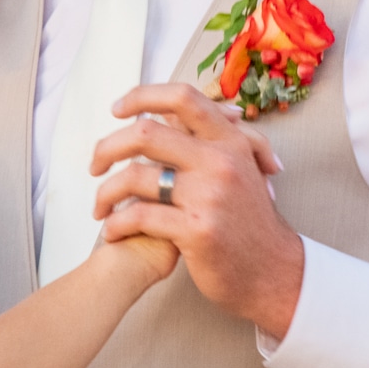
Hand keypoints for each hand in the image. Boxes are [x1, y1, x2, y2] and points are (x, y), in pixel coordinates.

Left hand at [88, 83, 300, 338]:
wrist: (273, 272)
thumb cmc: (247, 220)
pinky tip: (112, 231)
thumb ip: (206, 139)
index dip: (143, 95)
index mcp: (229, 140)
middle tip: (95, 165)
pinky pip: (139, 216)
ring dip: (106, 192)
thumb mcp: (239, 168)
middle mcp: (220, 161)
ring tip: (100, 207)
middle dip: (107, 148)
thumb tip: (166, 111)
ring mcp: (208, 195)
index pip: (182, 97)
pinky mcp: (196, 229)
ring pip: (135, 176)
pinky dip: (117, 224)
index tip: (117, 109)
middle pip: (145, 133)